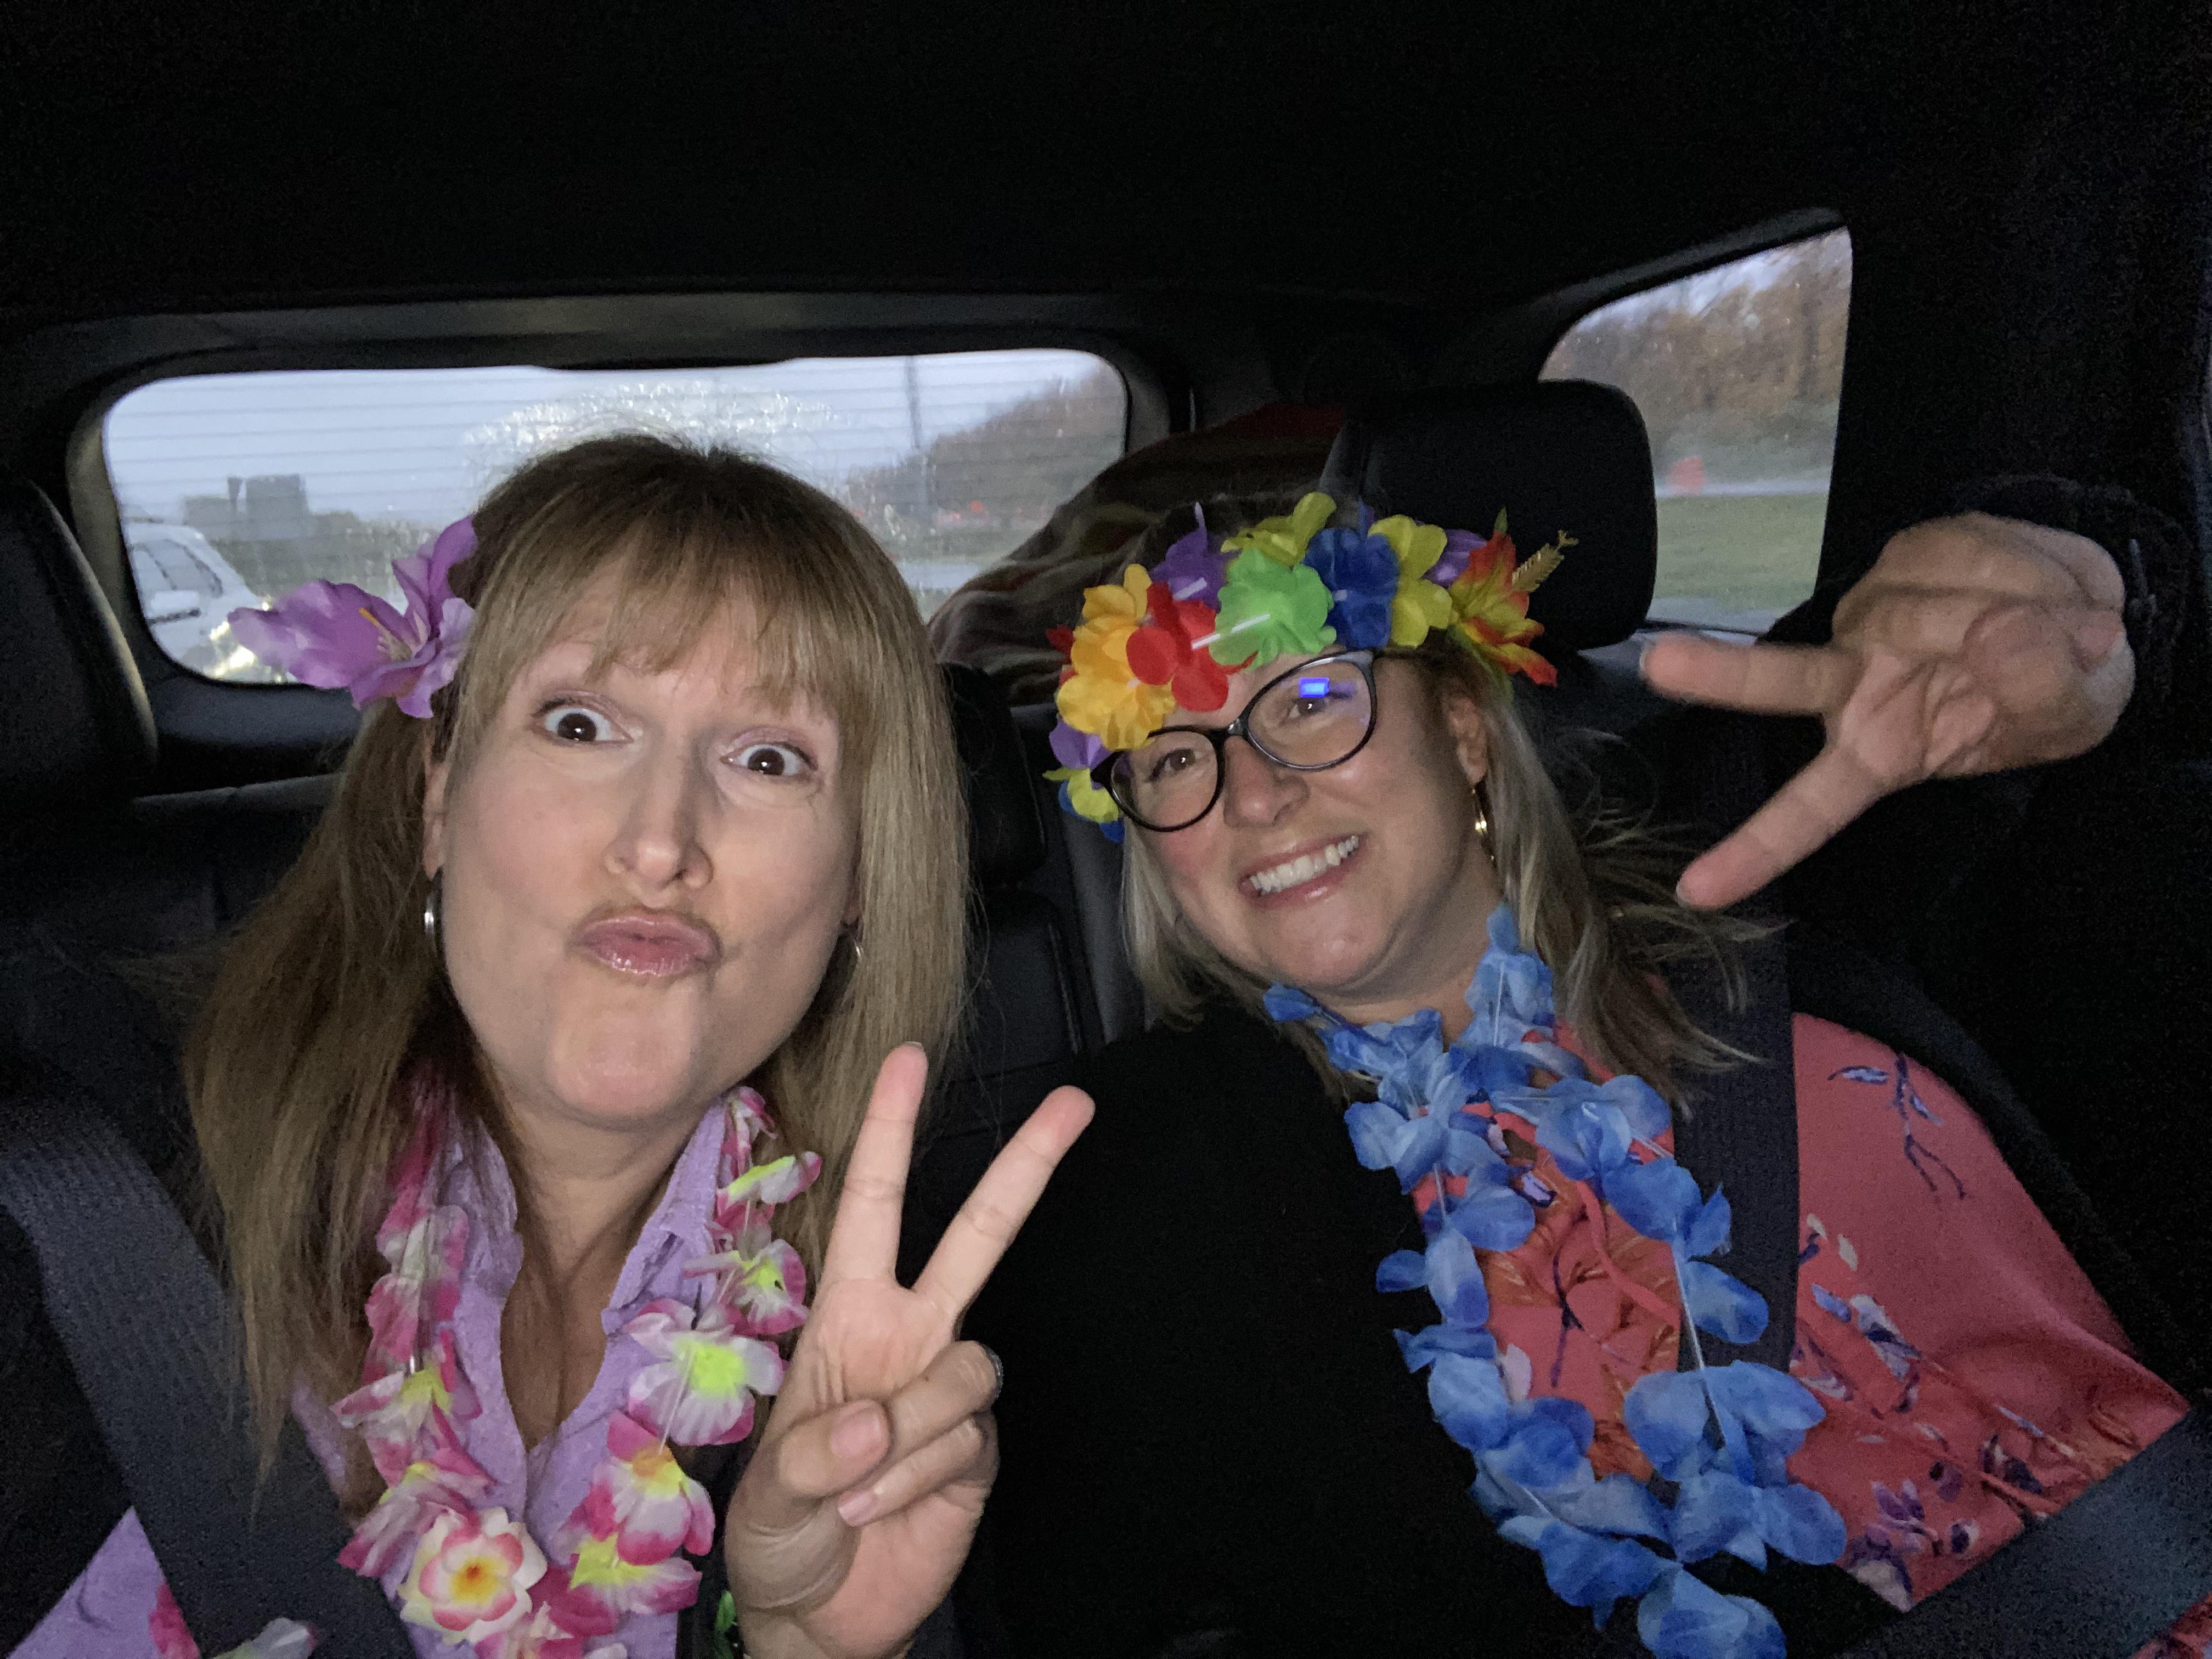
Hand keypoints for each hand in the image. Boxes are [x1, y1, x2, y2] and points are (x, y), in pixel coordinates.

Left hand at [722, 1044, 1092, 1658]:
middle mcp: (910, 1334)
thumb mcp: (762, 1497)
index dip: (889, 1131)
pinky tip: (880, 1509)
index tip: (909, 1059)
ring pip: (967, 1365)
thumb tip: (879, 1417)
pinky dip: (915, 1479)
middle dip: (1027, 1167)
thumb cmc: (778, 1536)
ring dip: (903, 1434)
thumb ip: (811, 1453)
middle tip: (1075, 1102)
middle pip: (979, 1236)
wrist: (819, 1614)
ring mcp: (949, 1390)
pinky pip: (965, 1438)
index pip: (871, 1206)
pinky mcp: (980, 1448)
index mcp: (849, 1315)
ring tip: (854, 1488)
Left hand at [1642, 512, 2131, 909]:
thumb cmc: (2060, 688)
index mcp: (1880, 747)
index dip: (1755, 851)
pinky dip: (2019, 568)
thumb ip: (2041, 690)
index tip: (1693, 893)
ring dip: (2012, 609)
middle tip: (1660, 664)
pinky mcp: (1902, 556)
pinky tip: (2037, 586)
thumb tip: (2001, 637)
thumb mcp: (2072, 716)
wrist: (2095, 615)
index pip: (1810, 810)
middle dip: (1721, 673)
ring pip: (1927, 607)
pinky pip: (1963, 554)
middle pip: (1780, 679)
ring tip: (2056, 624)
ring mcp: (1872, 613)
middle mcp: (1854, 680)